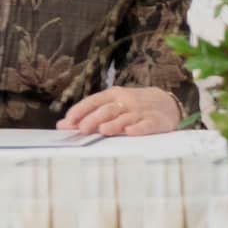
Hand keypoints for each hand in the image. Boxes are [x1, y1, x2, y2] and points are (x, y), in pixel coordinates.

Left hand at [60, 86, 180, 136]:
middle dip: (94, 119)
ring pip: (125, 117)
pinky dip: (138, 128)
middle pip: (108, 109)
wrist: (167, 104)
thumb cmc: (132, 107)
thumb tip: (61, 125)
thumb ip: (88, 114)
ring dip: (114, 123)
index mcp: (113, 95)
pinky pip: (147, 125)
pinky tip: (130, 132)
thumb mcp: (112, 105)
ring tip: (103, 130)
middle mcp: (126, 101)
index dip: (80, 111)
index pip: (93, 101)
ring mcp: (141, 111)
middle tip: (82, 130)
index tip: (67, 123)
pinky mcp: (156, 121)